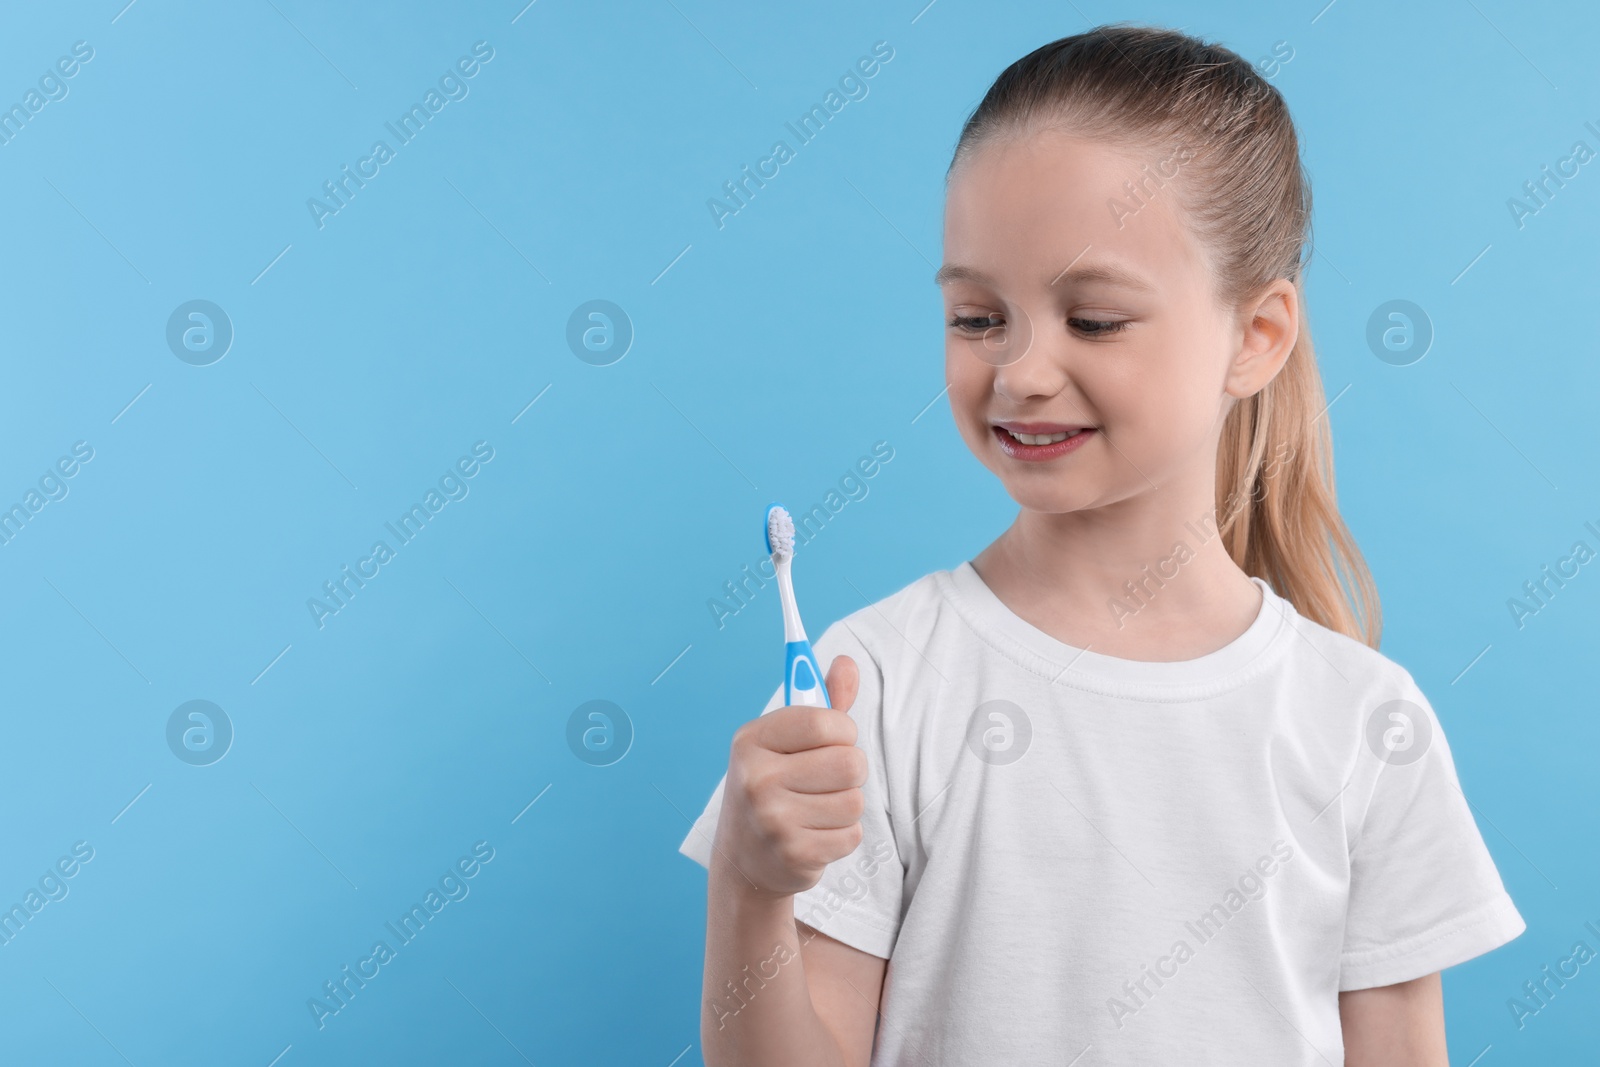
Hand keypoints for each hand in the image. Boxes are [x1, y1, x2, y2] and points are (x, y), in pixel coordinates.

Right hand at [712, 656, 867, 898]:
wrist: (744, 860)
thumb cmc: (773, 788)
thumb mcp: (786, 741)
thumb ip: (822, 702)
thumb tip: (847, 662)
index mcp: (751, 740)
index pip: (824, 721)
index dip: (843, 731)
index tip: (833, 740)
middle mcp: (757, 778)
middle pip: (850, 763)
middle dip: (850, 770)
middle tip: (828, 778)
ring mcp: (773, 820)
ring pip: (854, 801)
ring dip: (846, 805)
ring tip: (817, 809)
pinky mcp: (794, 854)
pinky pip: (851, 834)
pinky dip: (842, 835)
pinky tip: (815, 834)